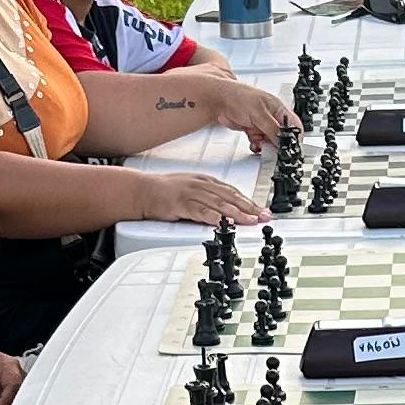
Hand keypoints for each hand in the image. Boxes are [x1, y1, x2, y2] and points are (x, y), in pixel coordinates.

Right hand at [138, 171, 262, 227]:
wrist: (142, 191)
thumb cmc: (164, 192)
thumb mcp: (191, 188)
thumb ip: (208, 196)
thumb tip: (225, 209)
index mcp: (205, 181)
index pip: (231, 191)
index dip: (248, 201)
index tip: (261, 210)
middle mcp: (201, 185)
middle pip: (229, 197)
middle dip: (249, 207)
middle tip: (263, 216)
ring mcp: (191, 193)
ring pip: (218, 203)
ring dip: (236, 213)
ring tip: (250, 220)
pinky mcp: (181, 204)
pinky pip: (200, 211)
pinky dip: (213, 218)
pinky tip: (223, 223)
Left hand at [187, 74, 290, 150]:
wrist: (219, 100)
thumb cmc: (238, 97)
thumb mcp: (259, 113)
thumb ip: (272, 128)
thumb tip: (283, 141)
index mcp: (278, 108)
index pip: (294, 126)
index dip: (294, 139)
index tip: (289, 148)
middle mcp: (272, 117)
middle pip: (283, 136)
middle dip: (277, 144)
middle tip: (271, 147)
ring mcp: (263, 124)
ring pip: (271, 141)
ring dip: (265, 146)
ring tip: (258, 143)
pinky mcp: (253, 130)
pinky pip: (260, 142)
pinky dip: (257, 146)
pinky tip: (253, 143)